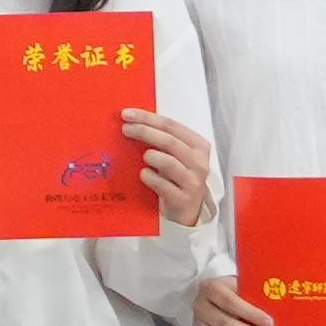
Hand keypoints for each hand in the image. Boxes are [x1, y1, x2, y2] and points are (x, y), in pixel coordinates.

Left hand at [121, 109, 222, 232]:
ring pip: (169, 162)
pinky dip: (149, 177)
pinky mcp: (183, 199)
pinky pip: (162, 184)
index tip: (127, 114)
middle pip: (169, 141)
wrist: (187, 211)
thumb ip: (161, 140)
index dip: (147, 118)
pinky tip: (144, 175)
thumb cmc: (176, 178)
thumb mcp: (175, 156)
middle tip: (125, 129)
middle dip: (144, 131)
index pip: (171, 125)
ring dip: (151, 155)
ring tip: (143, 156)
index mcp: (198, 146)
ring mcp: (193, 182)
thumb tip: (131, 121)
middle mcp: (199, 162)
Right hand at [187, 270, 282, 325]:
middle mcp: (200, 307)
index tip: (270, 323)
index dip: (250, 313)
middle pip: (226, 325)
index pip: (230, 302)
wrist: (215, 298)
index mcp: (211, 288)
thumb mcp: (242, 286)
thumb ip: (255, 295)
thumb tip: (279, 310)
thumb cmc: (234, 292)